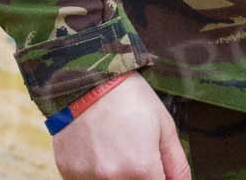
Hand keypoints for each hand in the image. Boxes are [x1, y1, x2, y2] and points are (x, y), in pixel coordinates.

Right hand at [51, 72, 190, 179]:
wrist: (85, 76)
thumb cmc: (125, 95)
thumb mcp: (163, 124)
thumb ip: (176, 164)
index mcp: (142, 168)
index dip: (157, 178)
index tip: (152, 168)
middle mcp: (114, 178)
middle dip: (136, 175)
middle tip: (131, 152)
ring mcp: (88, 177)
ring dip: (115, 175)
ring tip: (112, 149)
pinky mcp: (69, 172)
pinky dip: (93, 173)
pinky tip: (96, 151)